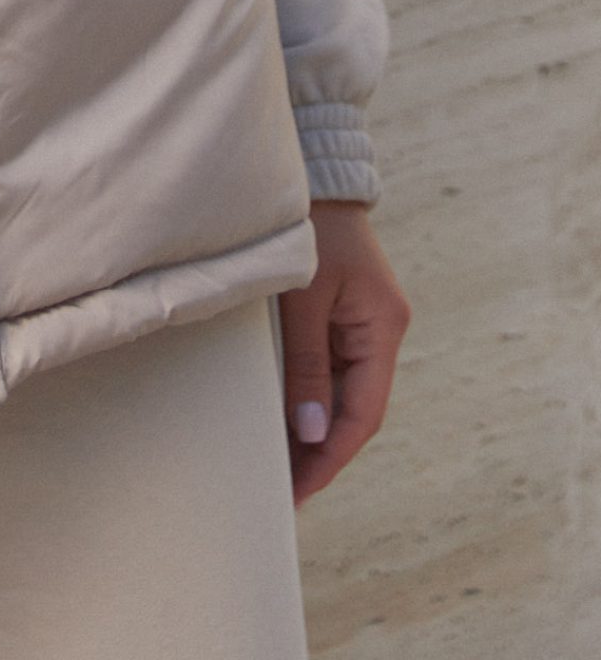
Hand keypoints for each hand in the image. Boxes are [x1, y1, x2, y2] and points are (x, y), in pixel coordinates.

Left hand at [278, 200, 409, 504]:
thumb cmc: (308, 226)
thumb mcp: (304, 297)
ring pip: (338, 389)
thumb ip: (308, 364)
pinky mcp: (339, 310)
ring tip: (277, 460)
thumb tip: (313, 432)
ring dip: (311, 423)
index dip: (331, 455)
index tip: (300, 489)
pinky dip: (306, 392)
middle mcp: (379, 330)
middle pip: (353, 407)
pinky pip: (326, 364)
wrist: (312, 170)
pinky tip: (281, 412)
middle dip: (320, 449)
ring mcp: (360, 321)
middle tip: (284, 487)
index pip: (363, 413)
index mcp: (382, 329)